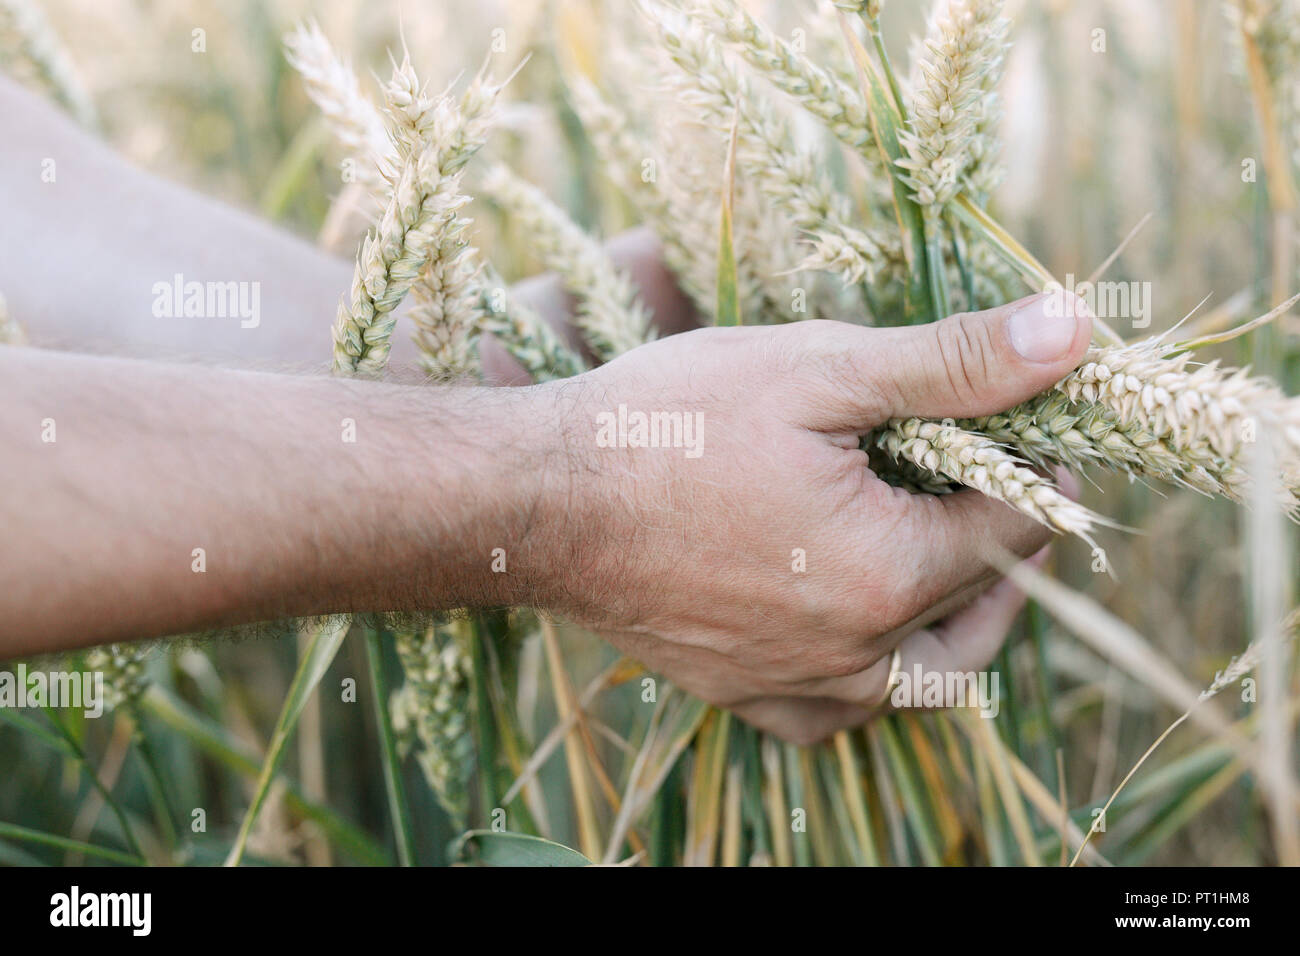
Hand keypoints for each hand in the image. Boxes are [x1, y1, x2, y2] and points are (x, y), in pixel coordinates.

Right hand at [537, 292, 1091, 742]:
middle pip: (982, 609)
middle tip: (993, 480)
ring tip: (944, 554)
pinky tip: (855, 627)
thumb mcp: (817, 369)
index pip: (1018, 528)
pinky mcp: (740, 694)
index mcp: (888, 575)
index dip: (1040, 468)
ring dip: (955, 618)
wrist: (536, 500)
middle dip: (1004, 540)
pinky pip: (835, 714)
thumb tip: (1069, 334)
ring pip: (921, 678)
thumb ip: (950, 362)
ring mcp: (793, 683)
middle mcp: (852, 653)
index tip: (1030, 427)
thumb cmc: (670, 423)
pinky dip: (869, 675)